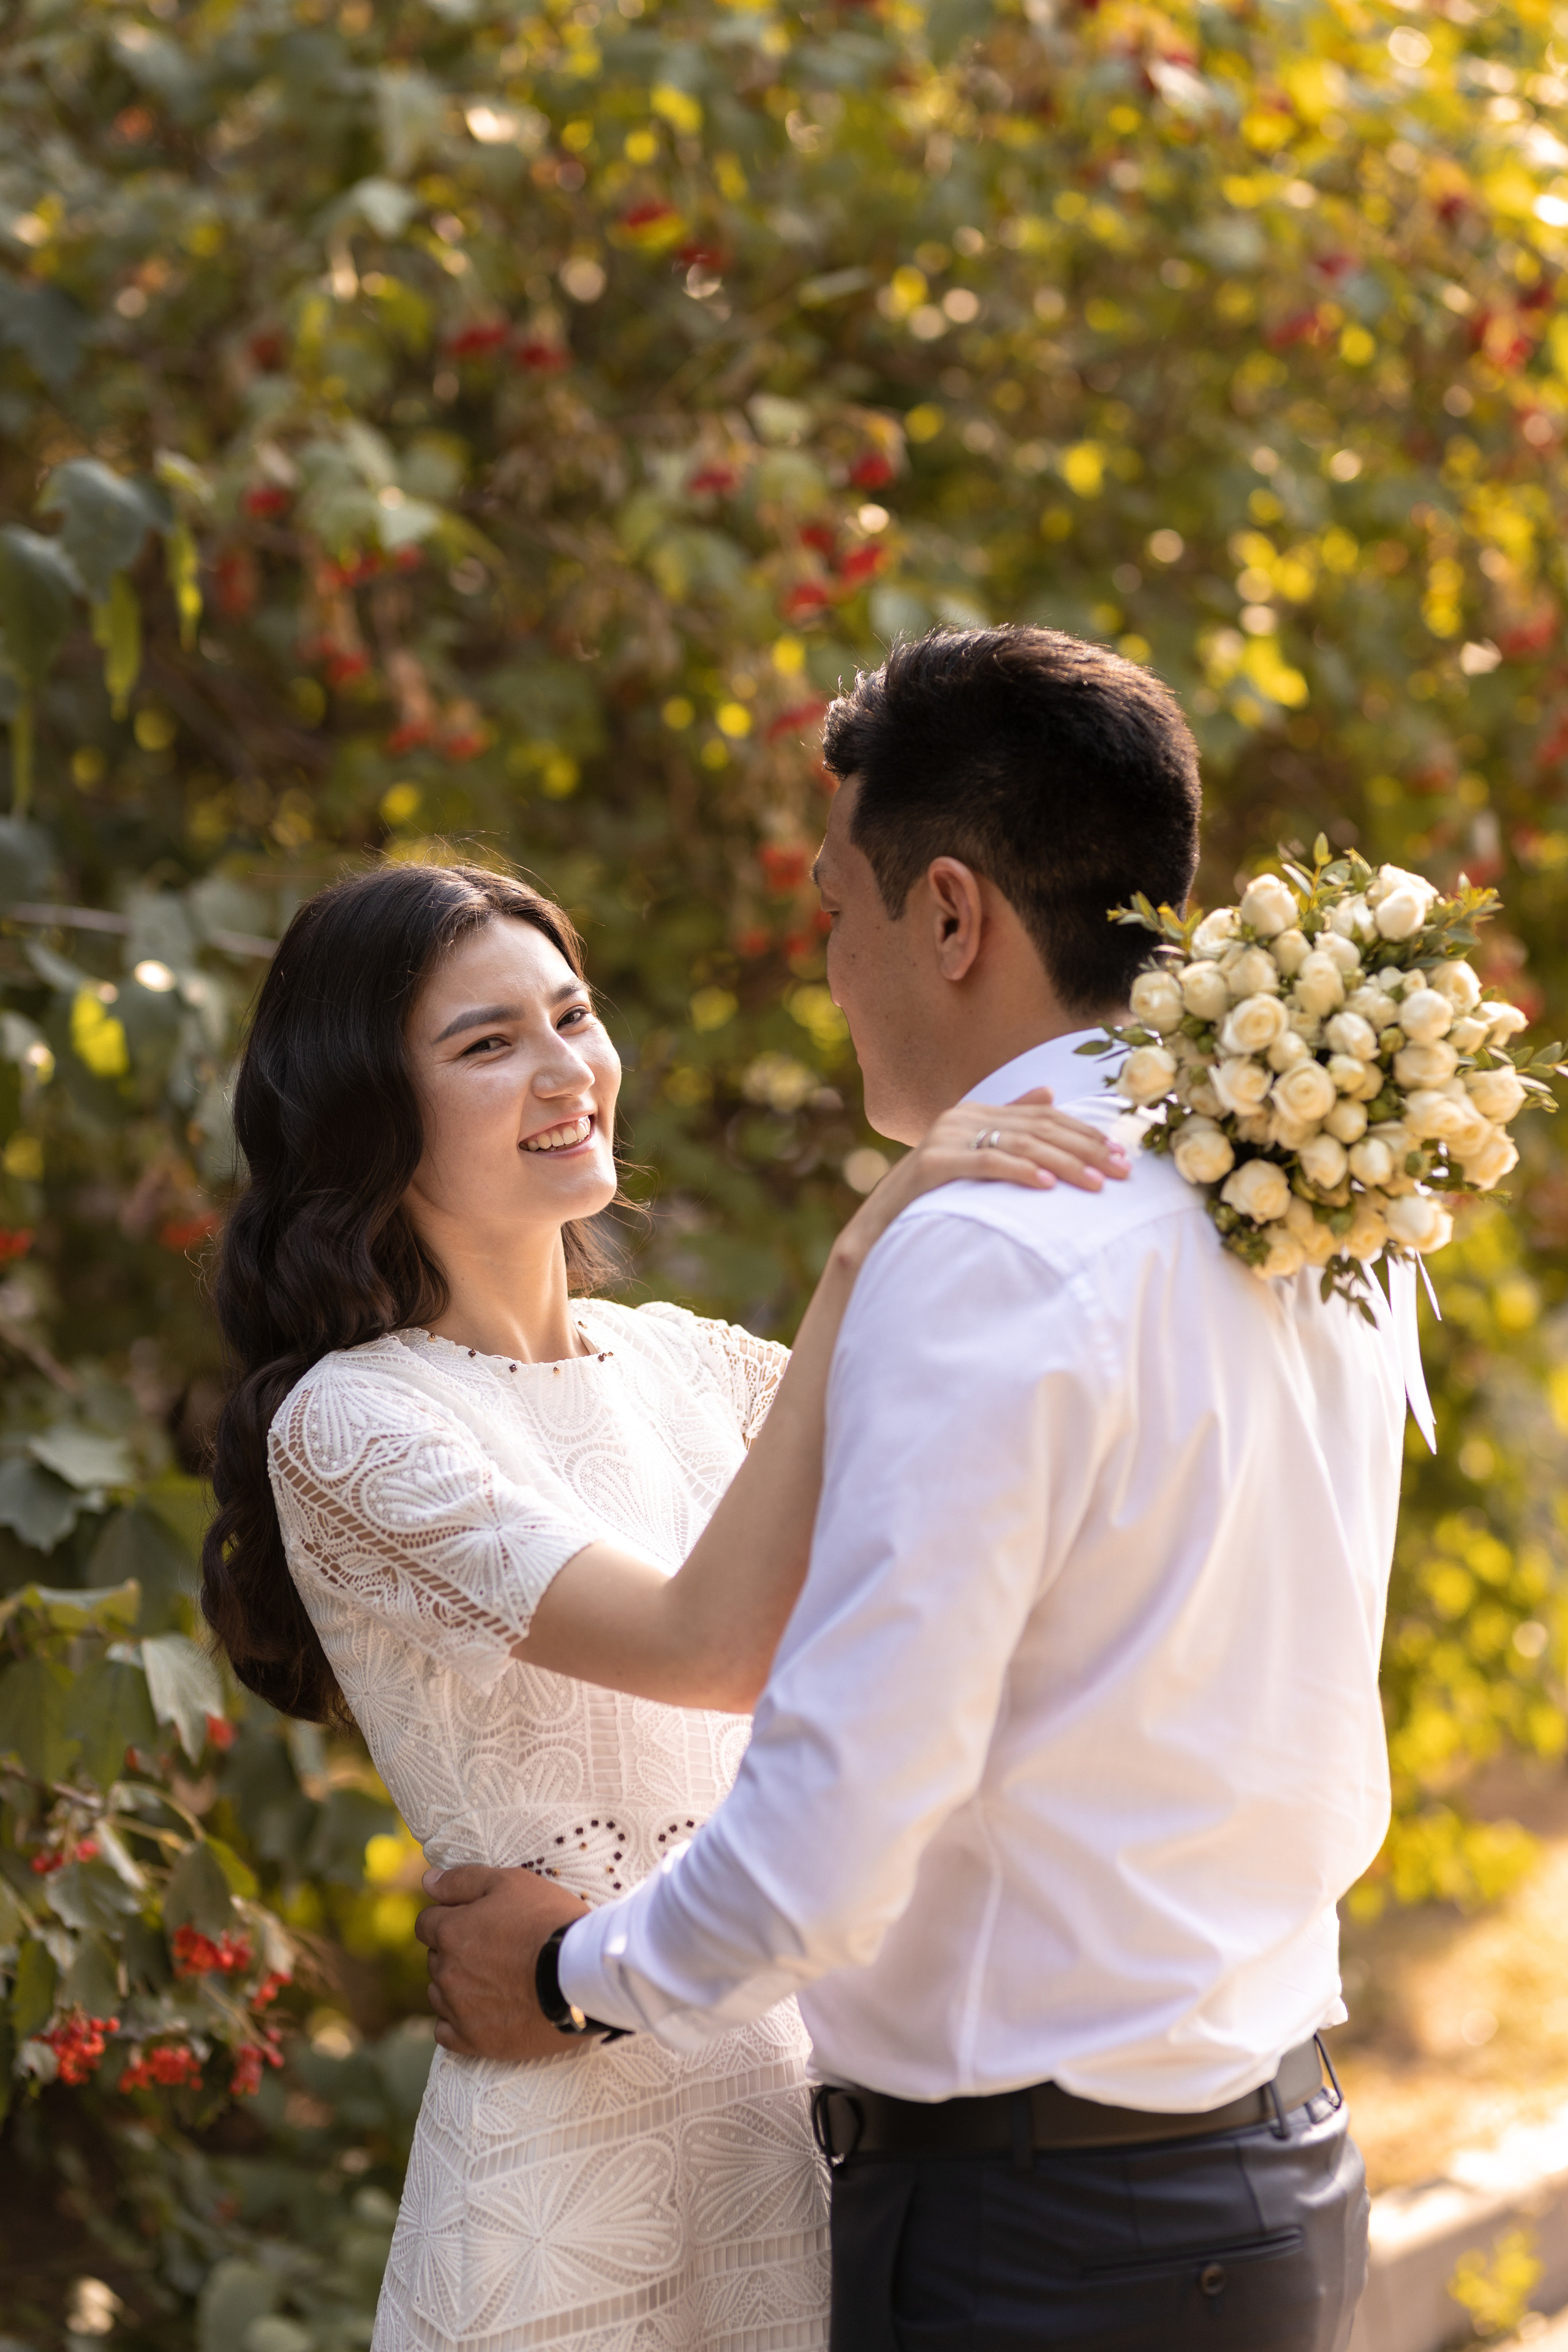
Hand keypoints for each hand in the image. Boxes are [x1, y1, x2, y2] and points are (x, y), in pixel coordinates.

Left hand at [415, 1864, 591, 2060]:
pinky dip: (457, 2020)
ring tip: (492, 1980)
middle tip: (493, 1949)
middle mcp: (447, 1972)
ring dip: (455, 1985)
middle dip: (455, 1951)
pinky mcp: (475, 2041)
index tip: (473, 1922)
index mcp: (451, 1931)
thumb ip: (463, 1880)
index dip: (449, 1918)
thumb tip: (428, 1881)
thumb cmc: (549, 1921)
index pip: (426, 1923)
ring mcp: (459, 2010)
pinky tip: (480, 2011)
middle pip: (435, 1958)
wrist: (581, 1975)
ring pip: (438, 1994)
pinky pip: (445, 2032)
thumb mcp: (511, 1882)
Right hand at [839, 1088, 1128, 1261]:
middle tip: (1122, 1170)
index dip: (1086, 1133)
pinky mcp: (933, 1163)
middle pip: (1039, 1128)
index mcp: (975, 1110)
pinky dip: (1020, 1171)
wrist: (879, 1226)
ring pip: (1020, 1144)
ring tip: (1096, 1183)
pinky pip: (986, 1163)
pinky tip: (1048, 1184)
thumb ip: (1007, 1124)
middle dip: (1086, 1149)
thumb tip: (1048, 1093)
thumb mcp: (973, 1156)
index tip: (1122, 1154)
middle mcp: (961, 1116)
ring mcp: (945, 1137)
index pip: (1045, 1116)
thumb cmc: (933, 1197)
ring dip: (1065, 1163)